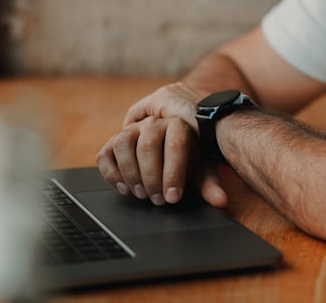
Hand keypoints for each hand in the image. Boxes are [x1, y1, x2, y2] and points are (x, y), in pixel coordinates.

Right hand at [96, 83, 228, 207]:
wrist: (169, 146)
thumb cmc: (188, 157)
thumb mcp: (200, 168)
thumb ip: (210, 184)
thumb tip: (220, 202)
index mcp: (177, 125)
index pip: (175, 144)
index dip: (173, 173)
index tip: (173, 197)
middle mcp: (152, 122)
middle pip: (147, 145)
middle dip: (151, 177)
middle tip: (158, 200)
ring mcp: (131, 129)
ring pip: (123, 143)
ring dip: (130, 173)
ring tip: (141, 194)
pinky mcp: (113, 141)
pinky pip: (105, 154)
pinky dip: (111, 173)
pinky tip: (124, 189)